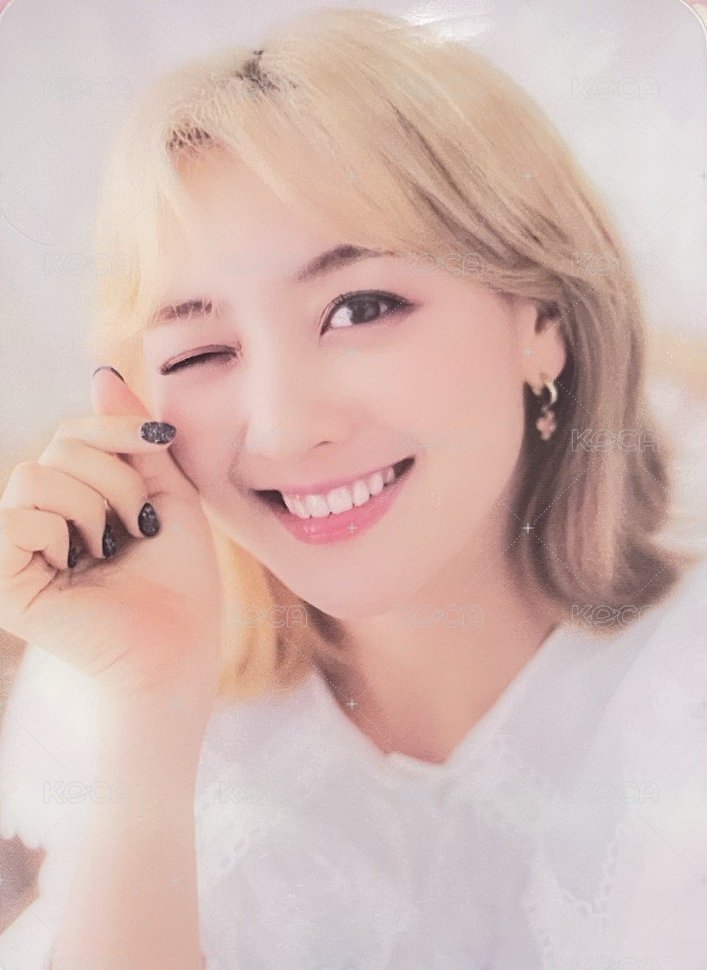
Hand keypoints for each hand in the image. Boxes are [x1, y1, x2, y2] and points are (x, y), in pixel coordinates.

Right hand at [0, 368, 222, 707]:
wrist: (178, 644)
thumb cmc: (179, 579)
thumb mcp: (166, 492)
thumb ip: (131, 439)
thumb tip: (101, 374)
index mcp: (73, 499)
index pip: (72, 433)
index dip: (115, 427)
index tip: (159, 442)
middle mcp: (36, 518)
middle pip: (59, 448)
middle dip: (117, 481)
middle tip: (134, 529)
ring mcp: (14, 547)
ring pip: (36, 475)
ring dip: (93, 507)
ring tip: (108, 549)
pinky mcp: (1, 577)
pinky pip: (15, 516)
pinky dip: (60, 533)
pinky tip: (78, 565)